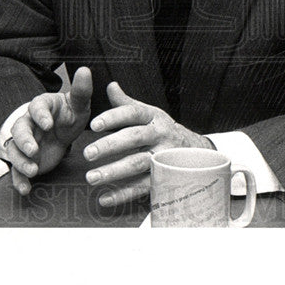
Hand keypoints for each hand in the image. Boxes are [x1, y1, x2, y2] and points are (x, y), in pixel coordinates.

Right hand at [1, 66, 92, 195]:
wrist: (63, 133)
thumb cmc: (70, 115)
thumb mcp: (79, 105)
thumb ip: (81, 91)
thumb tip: (85, 70)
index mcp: (42, 107)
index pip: (36, 106)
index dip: (40, 114)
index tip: (47, 123)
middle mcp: (29, 123)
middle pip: (19, 129)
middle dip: (24, 140)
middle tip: (33, 150)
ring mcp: (25, 143)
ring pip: (14, 150)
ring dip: (20, 161)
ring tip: (33, 170)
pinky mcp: (25, 160)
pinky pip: (17, 170)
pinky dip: (19, 180)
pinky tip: (26, 189)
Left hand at [82, 81, 213, 205]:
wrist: (197, 151)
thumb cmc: (163, 130)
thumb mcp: (149, 113)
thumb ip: (127, 103)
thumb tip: (111, 86)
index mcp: (154, 117)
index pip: (133, 113)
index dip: (113, 118)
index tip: (94, 125)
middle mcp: (160, 136)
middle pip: (134, 138)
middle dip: (110, 146)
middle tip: (87, 153)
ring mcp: (163, 158)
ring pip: (137, 164)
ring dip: (114, 171)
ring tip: (92, 177)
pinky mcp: (164, 178)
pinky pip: (142, 187)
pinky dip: (123, 194)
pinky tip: (105, 198)